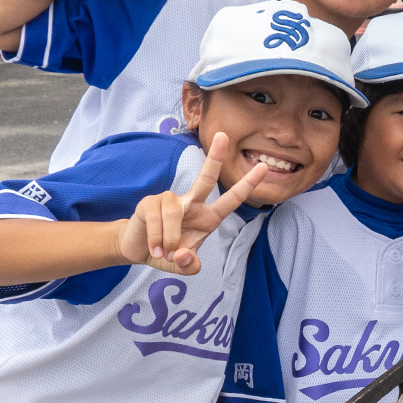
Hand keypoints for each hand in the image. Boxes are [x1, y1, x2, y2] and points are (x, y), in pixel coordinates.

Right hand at [115, 133, 266, 274]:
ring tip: (163, 253)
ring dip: (169, 238)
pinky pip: (157, 219)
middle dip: (215, 157)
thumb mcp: (182, 265)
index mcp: (208, 217)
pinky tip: (154, 249)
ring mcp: (170, 200)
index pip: (231, 199)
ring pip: (175, 213)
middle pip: (206, 178)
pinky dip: (156, 239)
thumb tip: (183, 255)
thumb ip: (189, 266)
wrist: (137, 249)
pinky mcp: (150, 202)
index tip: (264, 167)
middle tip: (223, 135)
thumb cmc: (167, 252)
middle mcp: (191, 203)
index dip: (247, 184)